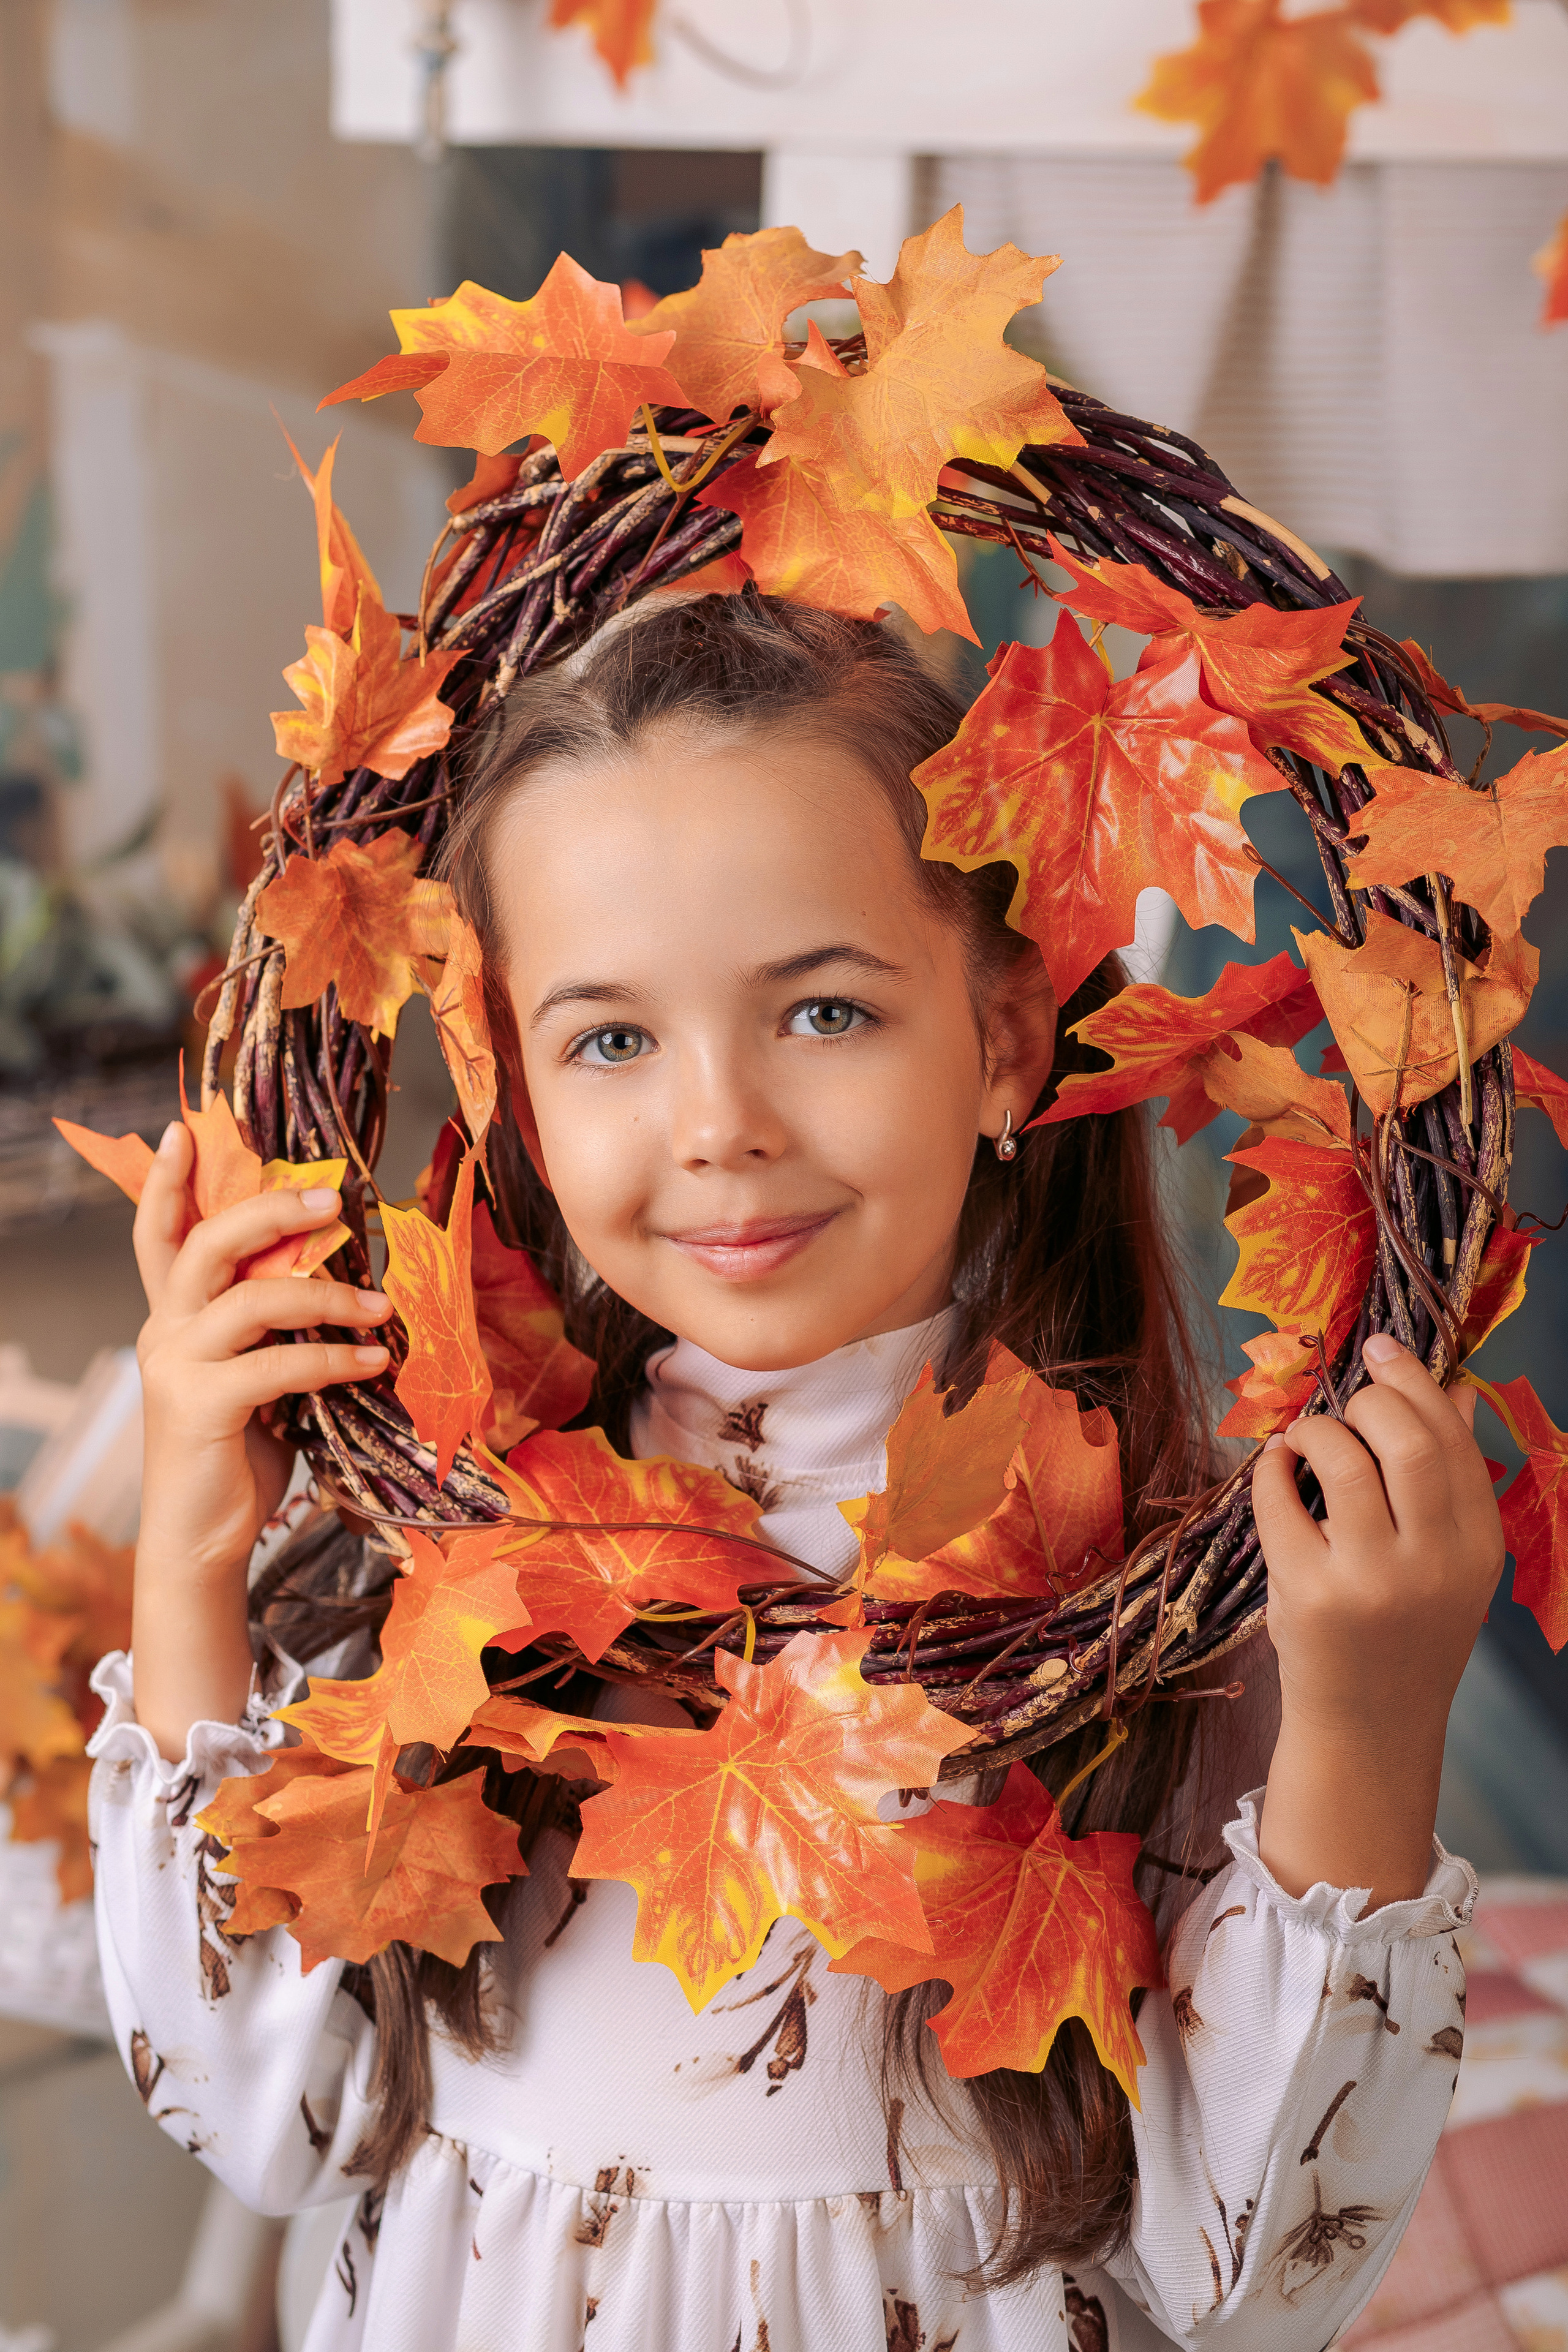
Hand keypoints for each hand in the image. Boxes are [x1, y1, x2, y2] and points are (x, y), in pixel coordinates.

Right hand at [131, 1120, 392, 1754]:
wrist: (203, 1536)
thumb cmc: (237, 1449)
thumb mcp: (251, 1372)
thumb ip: (269, 1326)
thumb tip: (335, 1275)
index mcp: (172, 1314)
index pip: (158, 1233)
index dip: (168, 1181)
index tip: (184, 1128)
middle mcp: (164, 1330)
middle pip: (207, 1244)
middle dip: (271, 1211)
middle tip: (332, 1200)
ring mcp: (177, 1367)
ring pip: (252, 1300)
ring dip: (327, 1296)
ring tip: (382, 1308)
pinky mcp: (201, 1407)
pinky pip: (278, 1365)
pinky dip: (333, 1358)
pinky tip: (374, 1361)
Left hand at [1250, 1333, 1503, 1906]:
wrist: (1371, 1725)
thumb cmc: (1407, 1629)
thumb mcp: (1451, 1560)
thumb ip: (1453, 1478)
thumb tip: (1452, 1389)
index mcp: (1476, 1546)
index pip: (1453, 1440)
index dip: (1416, 1383)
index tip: (1383, 1351)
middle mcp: (1430, 1562)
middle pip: (1407, 1441)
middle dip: (1371, 1398)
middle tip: (1348, 1400)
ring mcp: (1368, 1580)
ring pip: (1342, 1462)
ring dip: (1316, 1428)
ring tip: (1307, 1435)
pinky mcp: (1307, 1594)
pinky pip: (1280, 1501)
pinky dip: (1271, 1468)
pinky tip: (1274, 1465)